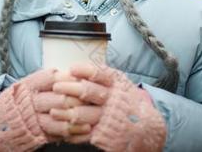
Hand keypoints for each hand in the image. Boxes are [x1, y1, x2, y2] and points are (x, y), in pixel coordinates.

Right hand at [0, 69, 87, 151]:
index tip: (78, 78)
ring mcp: (32, 120)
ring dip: (75, 118)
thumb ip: (39, 82)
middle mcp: (28, 102)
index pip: (48, 78)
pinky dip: (71, 133)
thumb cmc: (12, 106)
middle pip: (56, 98)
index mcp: (25, 86)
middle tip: (89, 98)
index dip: (65, 78)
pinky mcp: (36, 135)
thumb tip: (62, 72)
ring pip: (57, 117)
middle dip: (74, 98)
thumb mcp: (20, 89)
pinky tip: (83, 131)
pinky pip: (56, 134)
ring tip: (88, 119)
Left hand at [52, 63, 166, 151]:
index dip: (84, 70)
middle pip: (88, 92)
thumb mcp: (122, 85)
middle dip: (69, 88)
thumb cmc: (128, 103)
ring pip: (83, 114)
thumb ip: (103, 76)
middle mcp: (112, 101)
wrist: (148, 130)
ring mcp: (108, 119)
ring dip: (66, 112)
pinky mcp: (104, 135)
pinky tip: (62, 128)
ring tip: (53, 111)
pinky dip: (72, 131)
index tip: (71, 68)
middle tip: (56, 86)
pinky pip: (84, 133)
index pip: (99, 74)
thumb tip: (77, 66)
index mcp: (116, 85)